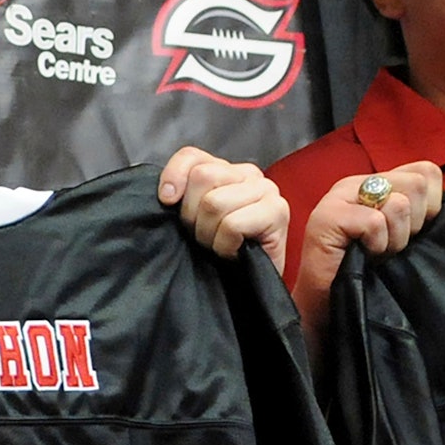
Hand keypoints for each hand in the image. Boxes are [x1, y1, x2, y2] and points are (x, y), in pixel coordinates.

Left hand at [158, 147, 289, 271]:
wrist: (250, 287)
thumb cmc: (222, 252)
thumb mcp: (195, 218)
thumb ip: (185, 195)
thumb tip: (167, 194)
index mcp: (228, 170)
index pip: (192, 156)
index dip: (173, 176)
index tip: (167, 202)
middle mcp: (251, 174)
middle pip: (203, 176)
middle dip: (193, 214)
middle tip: (203, 236)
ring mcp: (268, 191)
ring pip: (215, 202)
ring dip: (209, 234)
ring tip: (219, 246)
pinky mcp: (278, 212)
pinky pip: (232, 224)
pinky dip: (225, 245)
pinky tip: (234, 253)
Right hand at [292, 161, 442, 369]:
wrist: (328, 307)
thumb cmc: (368, 273)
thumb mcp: (402, 236)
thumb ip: (419, 212)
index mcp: (377, 182)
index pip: (427, 172)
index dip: (431, 206)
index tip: (414, 233)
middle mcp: (358, 183)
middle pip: (417, 183)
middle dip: (415, 224)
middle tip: (393, 247)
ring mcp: (340, 196)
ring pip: (399, 204)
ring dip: (396, 239)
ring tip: (377, 253)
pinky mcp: (328, 216)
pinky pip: (375, 223)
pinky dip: (377, 246)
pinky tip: (364, 257)